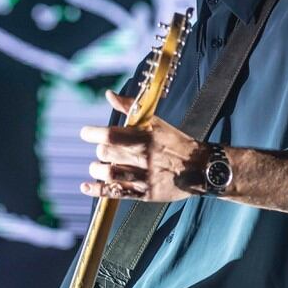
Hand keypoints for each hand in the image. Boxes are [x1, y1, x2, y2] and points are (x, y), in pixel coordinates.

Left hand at [79, 90, 206, 200]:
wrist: (201, 168)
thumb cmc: (176, 142)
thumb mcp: (156, 122)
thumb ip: (131, 108)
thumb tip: (109, 94)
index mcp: (144, 137)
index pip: (109, 134)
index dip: (92, 133)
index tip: (86, 133)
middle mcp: (142, 156)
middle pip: (105, 153)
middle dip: (100, 151)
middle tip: (105, 151)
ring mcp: (144, 176)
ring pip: (108, 173)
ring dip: (97, 169)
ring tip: (99, 167)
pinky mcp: (145, 193)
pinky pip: (116, 193)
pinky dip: (97, 190)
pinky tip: (86, 186)